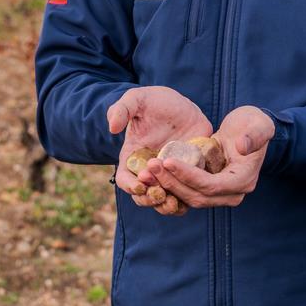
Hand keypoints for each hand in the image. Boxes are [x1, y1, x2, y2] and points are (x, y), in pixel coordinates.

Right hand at [108, 86, 211, 215]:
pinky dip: (188, 200)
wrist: (182, 105)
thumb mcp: (137, 99)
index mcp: (132, 158)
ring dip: (167, 206)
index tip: (140, 184)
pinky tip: (193, 195)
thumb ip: (122, 109)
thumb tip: (112, 128)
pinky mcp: (188, 174)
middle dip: (149, 199)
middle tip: (160, 193)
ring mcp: (169, 175)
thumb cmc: (154, 101)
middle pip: (144, 196)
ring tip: (174, 202)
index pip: (125, 179)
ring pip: (165, 201)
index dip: (130, 186)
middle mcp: (149, 171)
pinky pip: (187, 194)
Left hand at [147, 105, 273, 208]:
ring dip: (168, 185)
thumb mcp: (258, 123)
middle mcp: (233, 194)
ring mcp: (220, 195)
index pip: (211, 185)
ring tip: (149, 169)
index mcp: (244, 180)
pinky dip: (170, 186)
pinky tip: (154, 174)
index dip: (188, 176)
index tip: (168, 161)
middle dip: (172, 182)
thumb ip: (254, 135)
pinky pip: (186, 193)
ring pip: (189, 198)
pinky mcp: (207, 191)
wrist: (246, 130)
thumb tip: (242, 147)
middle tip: (152, 166)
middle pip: (197, 196)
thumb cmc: (252, 124)